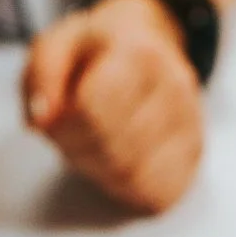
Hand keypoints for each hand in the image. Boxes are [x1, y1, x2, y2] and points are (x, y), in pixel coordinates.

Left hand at [22, 0, 203, 213]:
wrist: (150, 42)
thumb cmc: (99, 50)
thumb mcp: (57, 44)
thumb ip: (41, 76)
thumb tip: (42, 121)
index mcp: (139, 53)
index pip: (91, 111)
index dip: (61, 123)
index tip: (58, 112)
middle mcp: (175, 88)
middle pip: (109, 148)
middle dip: (75, 148)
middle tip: (71, 128)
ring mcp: (190, 123)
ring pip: (129, 176)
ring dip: (96, 169)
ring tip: (94, 139)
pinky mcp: (194, 155)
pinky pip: (152, 193)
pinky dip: (123, 186)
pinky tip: (117, 159)